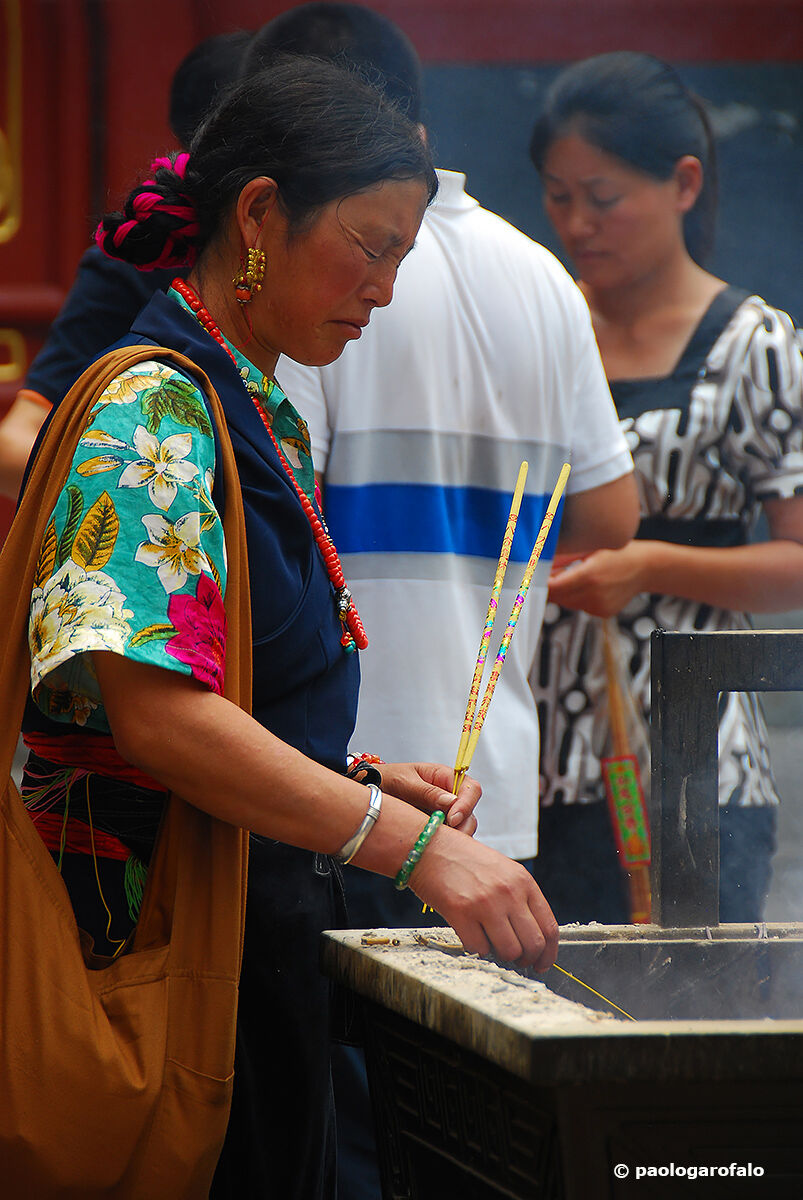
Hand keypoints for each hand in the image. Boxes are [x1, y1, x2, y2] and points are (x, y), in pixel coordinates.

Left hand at [379, 761, 479, 834]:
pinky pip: (449, 838)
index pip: (470, 788)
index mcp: (444, 777)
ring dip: (454, 837)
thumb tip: (452, 801)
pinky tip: (429, 846)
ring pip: (463, 828)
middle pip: (470, 812)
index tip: (452, 819)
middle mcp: (449, 796)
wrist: (369, 791)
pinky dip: (444, 843)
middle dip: (463, 826)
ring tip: (433, 841)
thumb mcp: (404, 782)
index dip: (466, 804)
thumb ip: (427, 791)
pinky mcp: (437, 828)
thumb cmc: (387, 780)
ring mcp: (444, 814)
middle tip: (445, 837)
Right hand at [409, 825, 557, 970]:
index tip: (542, 964)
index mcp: (523, 881)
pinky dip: (477, 950)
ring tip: (492, 946)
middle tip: (516, 961)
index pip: (549, 927)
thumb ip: (520, 898)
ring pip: (509, 951)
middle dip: (526, 960)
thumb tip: (531, 937)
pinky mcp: (461, 913)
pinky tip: (472, 936)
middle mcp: (508, 892)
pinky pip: (479, 949)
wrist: (430, 848)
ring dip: (501, 957)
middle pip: (533, 944)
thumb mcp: (503, 870)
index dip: (548, 953)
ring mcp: (485, 903)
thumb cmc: (465, 861)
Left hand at [548, 541, 655, 616]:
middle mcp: (594, 594)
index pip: (552, 587)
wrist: (647, 567)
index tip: (529, 578)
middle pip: (556, 597)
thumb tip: (539, 560)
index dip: (538, 584)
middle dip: (548, 586)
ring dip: (563, 591)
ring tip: (574, 574)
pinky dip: (577, 596)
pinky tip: (590, 584)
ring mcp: (598, 606)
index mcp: (590, 575)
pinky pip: (579, 606)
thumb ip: (563, 556)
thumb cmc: (619, 552)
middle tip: (544, 573)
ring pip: (566, 602)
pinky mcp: (602, 613)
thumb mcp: (590, 547)